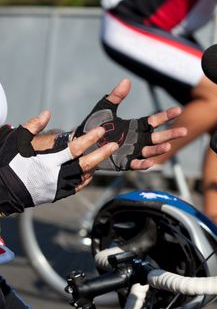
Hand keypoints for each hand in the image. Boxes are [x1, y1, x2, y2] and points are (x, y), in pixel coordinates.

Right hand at [0, 110, 117, 213]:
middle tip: (114, 145)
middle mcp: (55, 176)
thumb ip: (34, 126)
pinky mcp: (57, 195)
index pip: (73, 149)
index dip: (89, 139)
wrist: (0, 188)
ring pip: (84, 177)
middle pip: (85, 165)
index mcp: (47, 161)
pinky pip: (78, 187)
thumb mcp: (18, 140)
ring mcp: (58, 187)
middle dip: (101, 154)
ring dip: (95, 165)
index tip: (101, 131)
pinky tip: (91, 170)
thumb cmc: (8, 162)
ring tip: (103, 154)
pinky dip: (86, 178)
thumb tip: (47, 113)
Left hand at [74, 79, 186, 170]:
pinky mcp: (124, 163)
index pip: (155, 120)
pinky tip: (151, 162)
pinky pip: (137, 164)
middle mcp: (138, 139)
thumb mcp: (105, 109)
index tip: (178, 110)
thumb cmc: (93, 126)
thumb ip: (116, 96)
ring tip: (167, 146)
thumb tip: (126, 81)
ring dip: (159, 149)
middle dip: (171, 134)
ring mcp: (133, 152)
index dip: (167, 115)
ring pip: (150, 150)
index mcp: (136, 126)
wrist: (81, 144)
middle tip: (184, 131)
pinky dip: (144, 164)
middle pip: (159, 137)